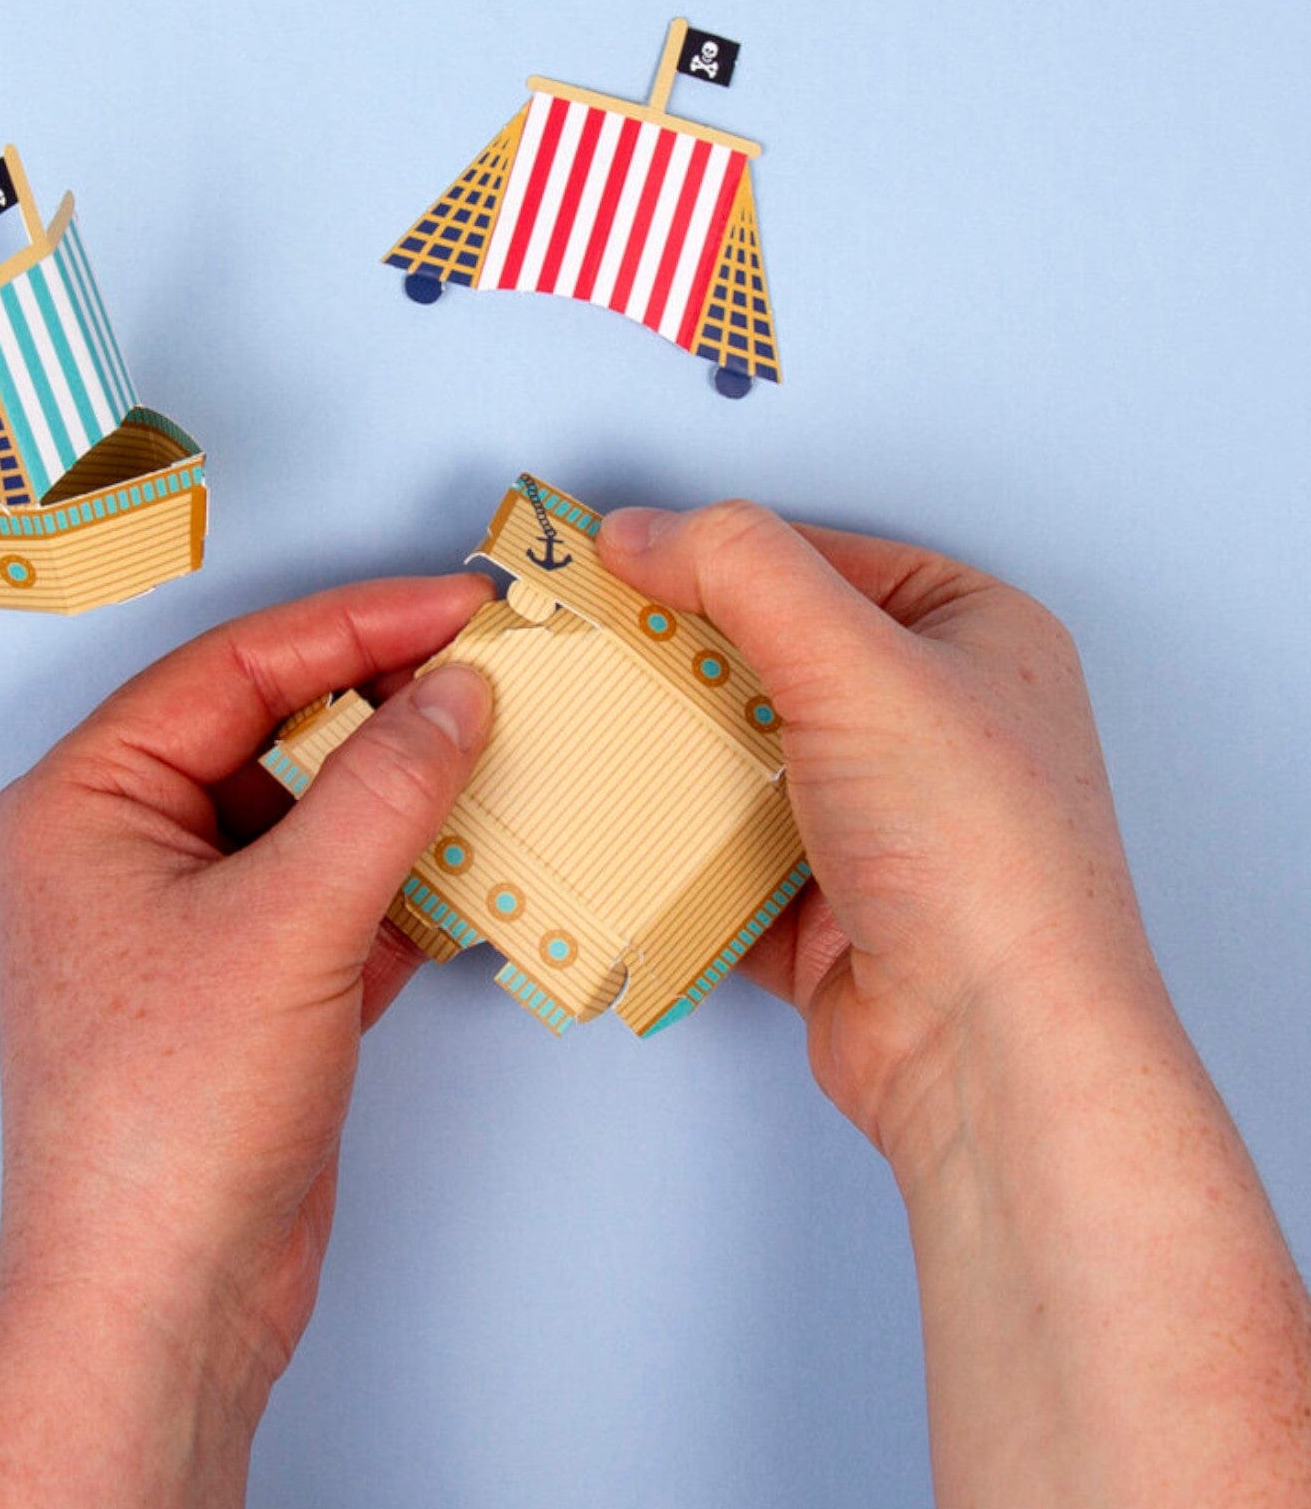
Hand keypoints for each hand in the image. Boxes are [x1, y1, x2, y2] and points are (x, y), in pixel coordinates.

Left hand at [0, 575, 493, 1507]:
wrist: (162, 1303)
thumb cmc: (168, 1116)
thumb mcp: (289, 923)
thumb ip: (384, 792)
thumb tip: (454, 694)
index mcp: (91, 799)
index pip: (236, 666)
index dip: (356, 624)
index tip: (457, 603)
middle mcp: (130, 842)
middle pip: (276, 727)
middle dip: (384, 702)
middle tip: (488, 667)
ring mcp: (190, 913)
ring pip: (313, 808)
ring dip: (402, 789)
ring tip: (497, 752)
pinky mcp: (248, 978)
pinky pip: (334, 886)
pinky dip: (402, 872)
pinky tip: (471, 859)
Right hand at [596, 500, 1157, 1167]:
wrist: (987, 1049)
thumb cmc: (979, 857)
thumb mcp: (859, 666)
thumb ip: (744, 571)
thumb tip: (642, 529)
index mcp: (974, 632)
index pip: (819, 557)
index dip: (717, 552)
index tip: (619, 558)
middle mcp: (935, 717)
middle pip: (771, 652)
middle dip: (681, 654)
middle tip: (592, 640)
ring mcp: (881, 812)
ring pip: (742, 748)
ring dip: (673, 746)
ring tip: (596, 725)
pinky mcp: (826, 895)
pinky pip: (728, 841)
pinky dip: (677, 834)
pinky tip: (627, 818)